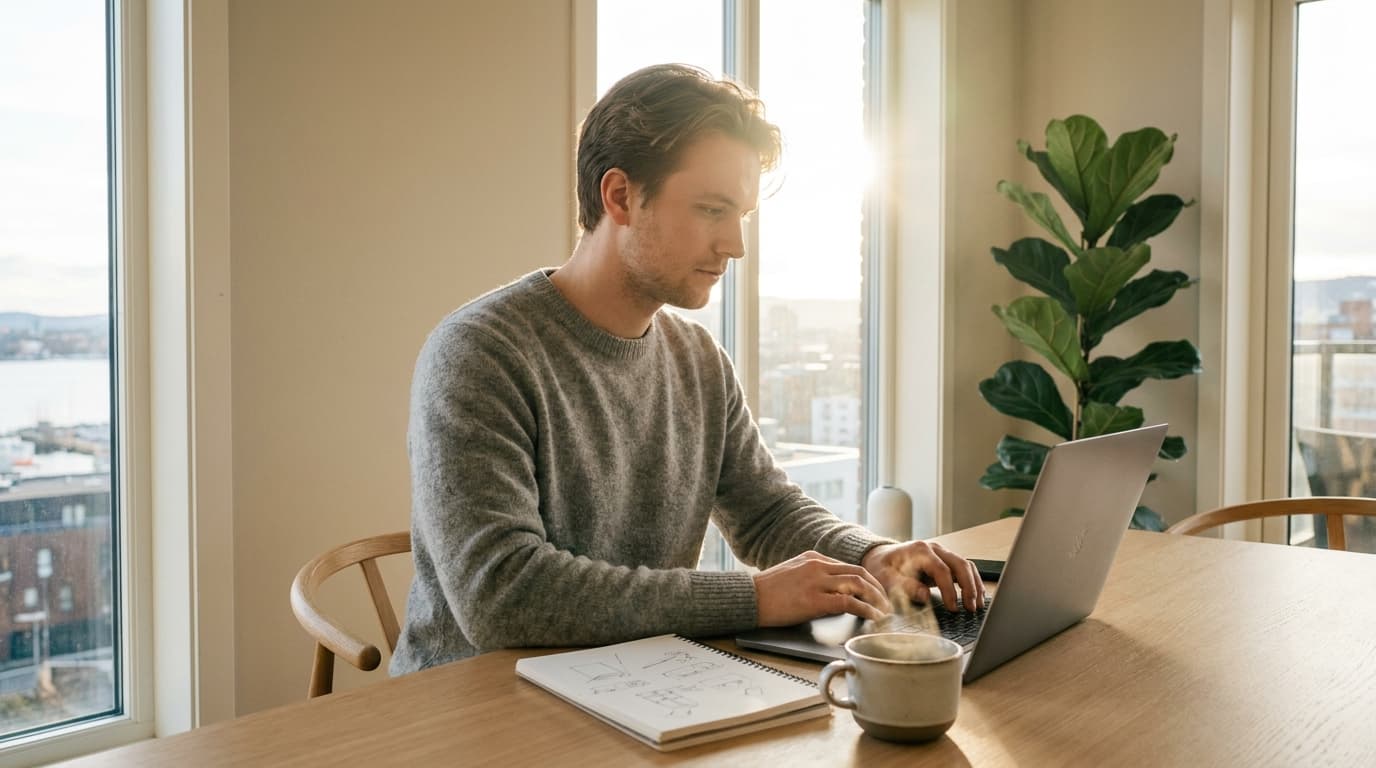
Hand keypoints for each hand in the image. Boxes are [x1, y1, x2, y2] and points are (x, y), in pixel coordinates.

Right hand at [752, 550, 890, 626]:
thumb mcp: (791, 573)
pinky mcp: (815, 600)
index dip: (866, 580)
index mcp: (813, 558)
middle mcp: (818, 566)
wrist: (748, 598)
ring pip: (859, 584)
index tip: (874, 592)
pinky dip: (866, 610)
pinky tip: (872, 618)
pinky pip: (849, 602)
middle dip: (877, 588)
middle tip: (886, 603)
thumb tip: (828, 590)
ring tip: (884, 612)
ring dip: (876, 599)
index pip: (848, 566)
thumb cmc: (766, 591)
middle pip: (859, 572)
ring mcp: (817, 581)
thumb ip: (811, 576)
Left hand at [861, 540, 985, 611]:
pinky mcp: (944, 560)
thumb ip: (904, 586)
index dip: (950, 590)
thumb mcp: (886, 578)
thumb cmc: (882, 568)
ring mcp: (941, 553)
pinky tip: (976, 595)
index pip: (942, 570)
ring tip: (977, 605)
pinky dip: (972, 581)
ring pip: (966, 565)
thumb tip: (925, 595)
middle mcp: (934, 548)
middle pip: (960, 564)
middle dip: (969, 587)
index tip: (953, 608)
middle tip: (971, 608)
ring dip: (974, 584)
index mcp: (920, 551)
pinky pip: (963, 568)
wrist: (880, 557)